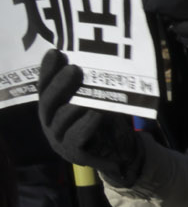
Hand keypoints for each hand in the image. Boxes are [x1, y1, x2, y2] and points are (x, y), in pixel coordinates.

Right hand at [35, 51, 144, 185]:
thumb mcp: (98, 101)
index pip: (45, 88)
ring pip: (61, 119)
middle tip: (74, 68)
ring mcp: (60, 140)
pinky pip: (77, 137)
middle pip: (49, 102)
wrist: (123, 154)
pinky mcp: (75, 154)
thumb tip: (94, 58)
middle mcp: (51, 124)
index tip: (56, 52)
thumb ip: (90, 87)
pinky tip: (96, 113)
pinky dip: (86, 124)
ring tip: (87, 90)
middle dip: (60, 84)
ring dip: (74, 102)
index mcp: (52, 110)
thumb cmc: (106, 124)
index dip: (48, 71)